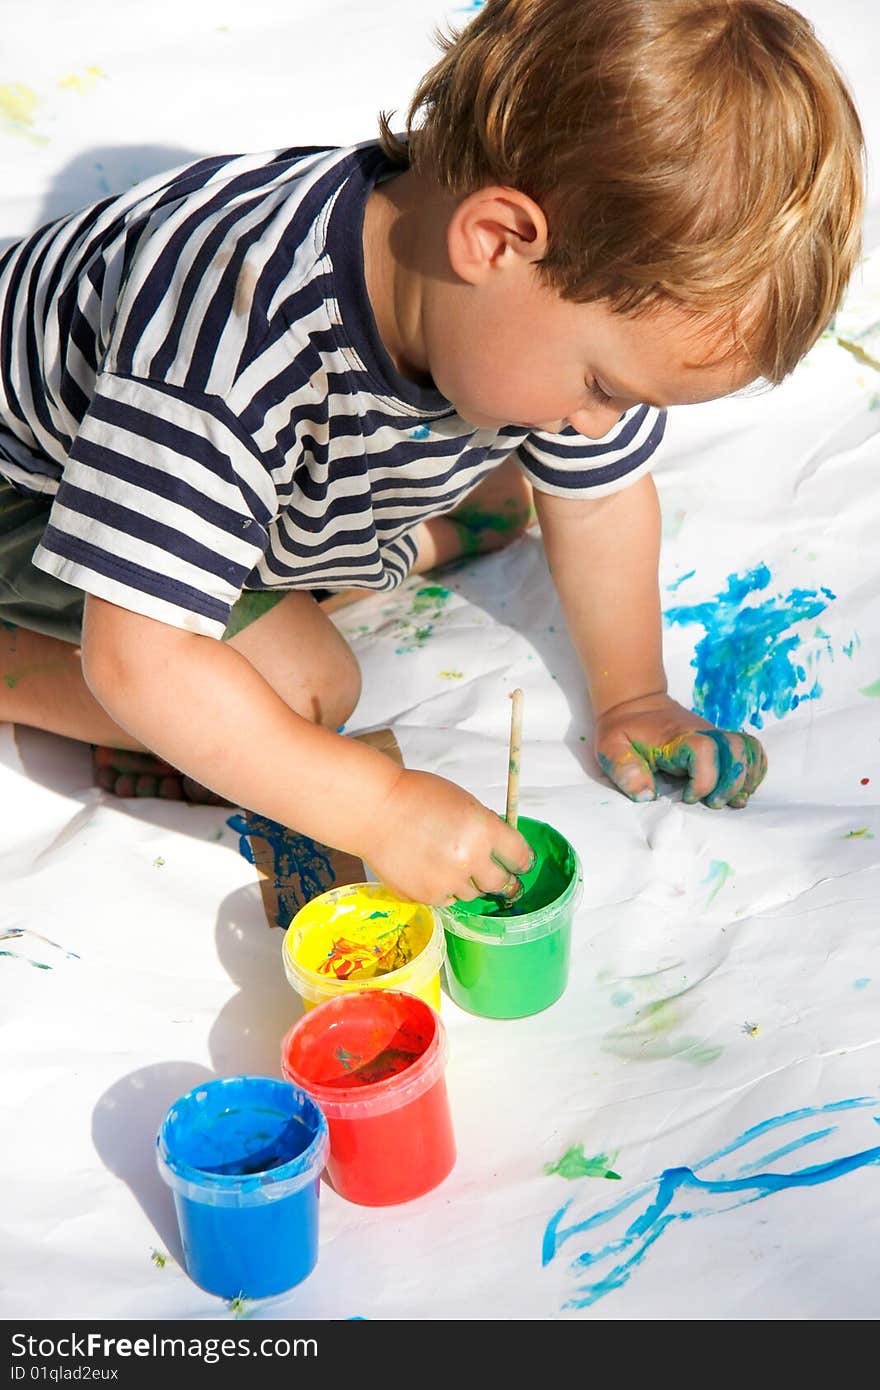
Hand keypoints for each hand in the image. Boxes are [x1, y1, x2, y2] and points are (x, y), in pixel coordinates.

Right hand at [361, 768, 534, 906]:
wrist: (374, 811)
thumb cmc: (416, 796)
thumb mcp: (463, 801)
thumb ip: (485, 826)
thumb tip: (500, 849)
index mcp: (483, 830)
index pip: (520, 856)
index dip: (522, 860)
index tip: (520, 863)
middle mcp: (469, 860)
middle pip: (501, 883)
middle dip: (501, 878)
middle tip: (497, 875)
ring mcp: (446, 882)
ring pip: (472, 894)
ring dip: (468, 882)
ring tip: (449, 863)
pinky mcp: (425, 897)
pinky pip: (446, 900)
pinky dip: (444, 889)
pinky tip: (430, 870)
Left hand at [595, 694, 766, 809]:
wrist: (635, 705)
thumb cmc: (624, 730)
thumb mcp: (611, 748)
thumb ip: (625, 770)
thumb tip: (646, 795)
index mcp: (676, 737)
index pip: (704, 750)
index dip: (704, 779)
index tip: (688, 797)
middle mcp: (702, 733)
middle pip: (736, 750)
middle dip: (731, 783)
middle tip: (713, 804)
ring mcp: (714, 736)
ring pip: (748, 749)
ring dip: (746, 778)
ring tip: (731, 799)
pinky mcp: (720, 742)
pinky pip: (751, 750)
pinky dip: (753, 769)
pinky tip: (740, 788)